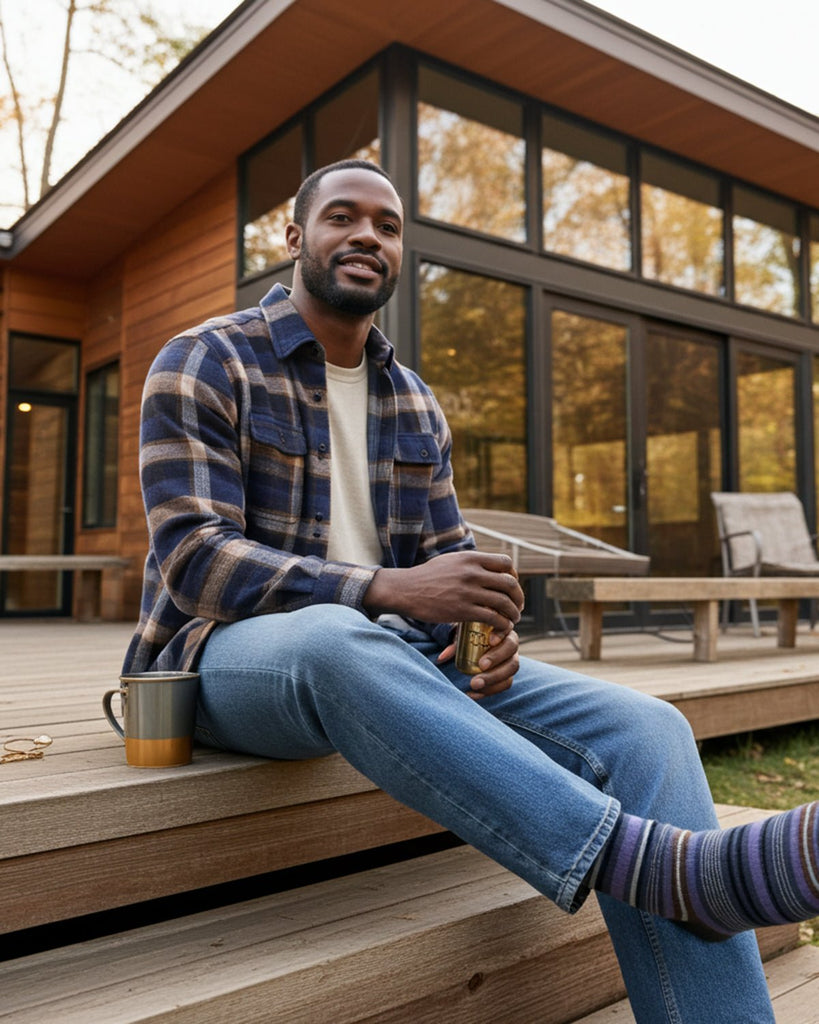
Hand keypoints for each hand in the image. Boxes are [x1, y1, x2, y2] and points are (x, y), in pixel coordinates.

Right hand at [363, 551, 523, 629]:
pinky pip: (492, 618)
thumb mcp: (451, 560)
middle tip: (517, 606)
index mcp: (470, 558)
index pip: (506, 562)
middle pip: (509, 583)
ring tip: (512, 619)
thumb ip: (471, 562)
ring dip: (513, 613)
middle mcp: (472, 572)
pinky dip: (502, 624)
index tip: (512, 587)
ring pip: (504, 602)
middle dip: (518, 597)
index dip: (514, 576)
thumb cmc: (427, 576)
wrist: (405, 590)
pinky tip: (500, 629)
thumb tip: (489, 566)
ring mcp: (467, 591)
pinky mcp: (462, 610)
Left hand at [439, 626, 519, 699]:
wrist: (473, 650)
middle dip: (496, 659)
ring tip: (475, 684)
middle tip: (481, 666)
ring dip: (493, 678)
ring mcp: (511, 661)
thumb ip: (454, 645)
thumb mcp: (461, 637)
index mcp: (501, 630)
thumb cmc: (468, 638)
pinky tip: (474, 694)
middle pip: (511, 651)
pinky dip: (490, 691)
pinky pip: (504, 685)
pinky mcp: (508, 677)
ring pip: (510, 671)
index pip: (506, 629)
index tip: (490, 641)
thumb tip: (441, 658)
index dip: (500, 634)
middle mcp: (510, 645)